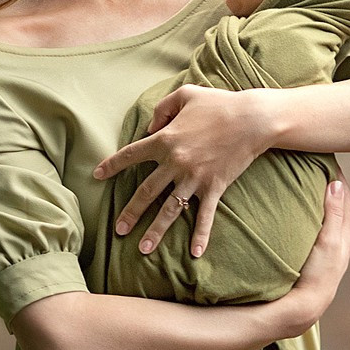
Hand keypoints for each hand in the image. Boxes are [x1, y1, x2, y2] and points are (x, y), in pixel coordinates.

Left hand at [91, 84, 277, 256]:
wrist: (253, 118)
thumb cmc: (219, 103)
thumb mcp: (185, 95)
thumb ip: (162, 108)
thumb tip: (150, 127)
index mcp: (165, 139)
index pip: (131, 154)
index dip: (111, 165)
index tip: (96, 175)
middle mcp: (176, 162)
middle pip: (146, 191)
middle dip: (130, 212)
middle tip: (118, 230)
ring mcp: (195, 177)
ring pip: (170, 209)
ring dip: (156, 230)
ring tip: (143, 249)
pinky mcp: (215, 187)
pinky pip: (205, 215)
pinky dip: (201, 234)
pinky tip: (195, 253)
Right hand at [263, 175, 349, 337]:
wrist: (303, 305)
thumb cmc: (318, 273)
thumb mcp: (329, 242)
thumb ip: (335, 214)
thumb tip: (337, 183)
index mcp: (345, 235)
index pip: (344, 196)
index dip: (335, 176)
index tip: (324, 156)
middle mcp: (338, 240)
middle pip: (335, 203)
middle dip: (327, 182)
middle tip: (311, 161)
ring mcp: (324, 247)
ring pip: (324, 213)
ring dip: (316, 196)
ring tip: (302, 177)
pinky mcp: (313, 253)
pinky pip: (313, 223)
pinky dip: (309, 209)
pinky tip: (294, 206)